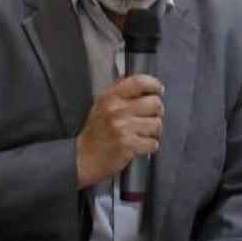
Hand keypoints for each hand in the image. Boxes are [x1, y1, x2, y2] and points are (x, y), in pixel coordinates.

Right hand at [75, 74, 163, 188]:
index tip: (158, 90)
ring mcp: (123, 127)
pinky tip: (138, 146)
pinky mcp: (128, 145)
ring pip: (156, 124)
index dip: (153, 85)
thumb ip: (118, 91)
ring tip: (141, 134)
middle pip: (154, 103)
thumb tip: (140, 82)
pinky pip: (153, 143)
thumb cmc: (94, 134)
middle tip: (148, 118)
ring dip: (152, 132)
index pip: (139, 82)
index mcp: (110, 97)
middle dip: (156, 113)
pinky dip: (148, 146)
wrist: (83, 158)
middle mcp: (116, 110)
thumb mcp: (100, 106)